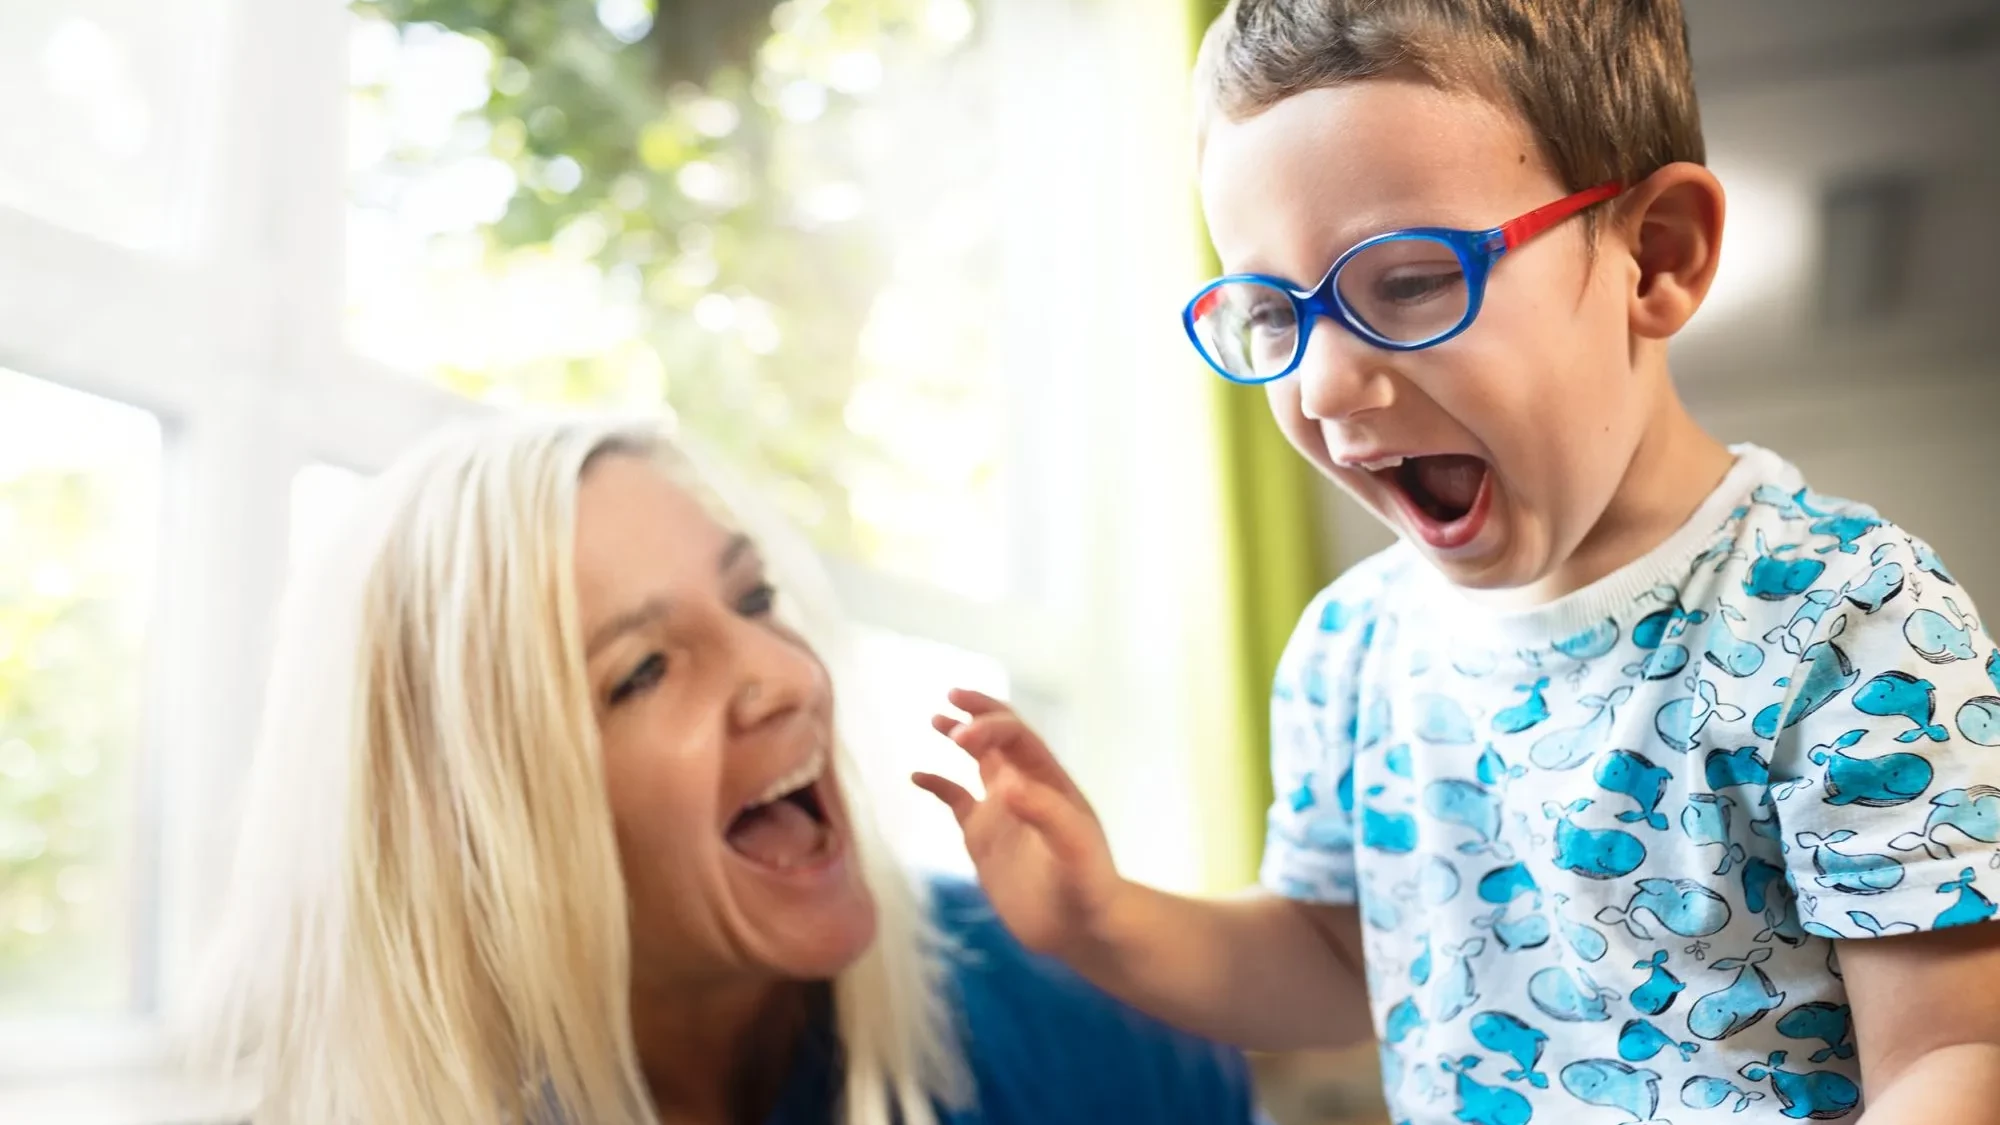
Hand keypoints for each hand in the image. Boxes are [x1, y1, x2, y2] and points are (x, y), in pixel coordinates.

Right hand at [912, 688, 1123, 957]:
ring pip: (979, 761)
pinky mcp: (984, 838)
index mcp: (1049, 781)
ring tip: (937, 719)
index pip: (1017, 737)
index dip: (989, 726)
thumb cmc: (1087, 888)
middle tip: (950, 699)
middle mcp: (1024, 787)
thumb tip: (1006, 784)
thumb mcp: (1075, 851)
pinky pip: (956, 801)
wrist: (1082, 930)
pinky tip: (917, 776)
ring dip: (960, 737)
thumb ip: (1046, 815)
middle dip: (977, 714)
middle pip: (999, 735)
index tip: (961, 737)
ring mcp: (1002, 812)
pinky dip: (937, 785)